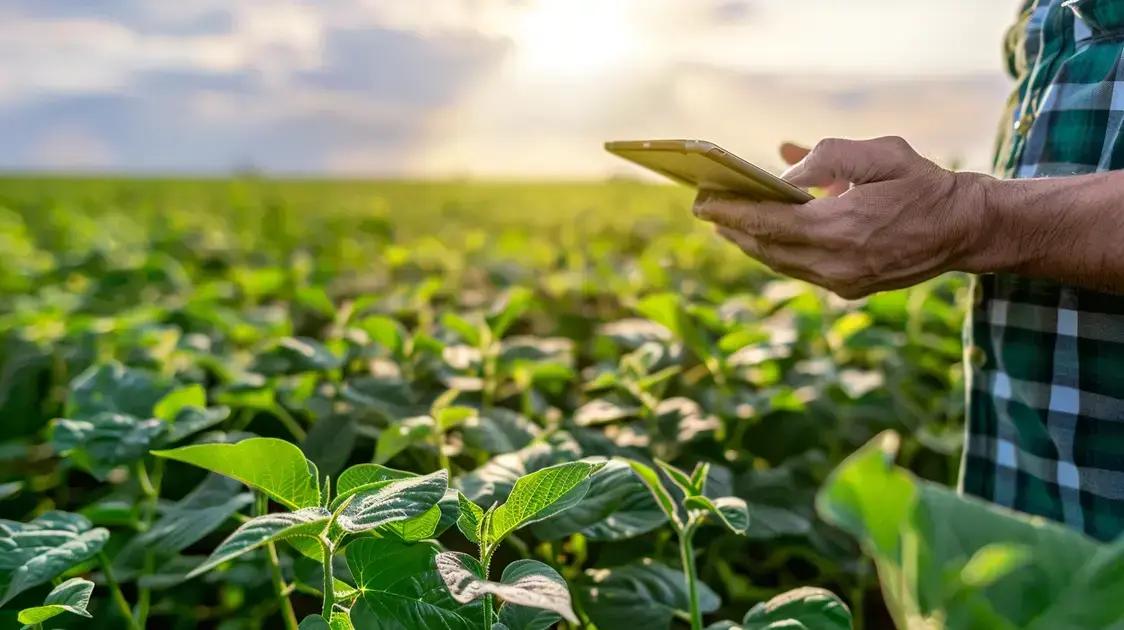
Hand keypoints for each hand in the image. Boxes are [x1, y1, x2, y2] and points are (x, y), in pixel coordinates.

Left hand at [693, 136, 989, 298]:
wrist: (966, 229)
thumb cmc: (924, 183)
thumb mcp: (880, 153)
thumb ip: (828, 158)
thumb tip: (785, 170)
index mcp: (843, 227)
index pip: (770, 222)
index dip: (731, 211)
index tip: (702, 200)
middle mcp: (838, 262)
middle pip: (767, 248)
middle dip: (733, 227)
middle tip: (704, 208)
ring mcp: (844, 281)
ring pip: (781, 264)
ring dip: (750, 243)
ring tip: (725, 222)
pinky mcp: (850, 288)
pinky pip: (800, 270)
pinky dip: (777, 253)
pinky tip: (762, 238)